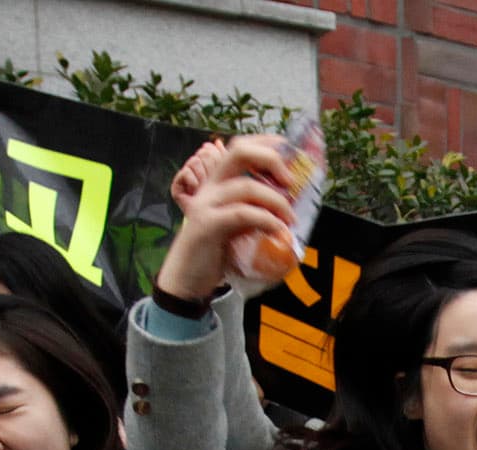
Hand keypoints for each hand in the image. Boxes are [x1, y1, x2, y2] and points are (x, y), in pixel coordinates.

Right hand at [155, 134, 297, 298]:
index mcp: (218, 182)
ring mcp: (206, 203)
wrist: (186, 279)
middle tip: (290, 183)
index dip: (267, 144)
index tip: (290, 153)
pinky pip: (242, 213)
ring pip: (246, 186)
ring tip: (289, 219)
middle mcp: (210, 186)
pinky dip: (266, 219)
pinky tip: (277, 231)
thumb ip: (256, 209)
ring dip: (276, 200)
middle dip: (271, 160)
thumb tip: (290, 205)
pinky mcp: (206, 225)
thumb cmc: (214, 251)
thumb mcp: (238, 224)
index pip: (241, 147)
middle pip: (239, 152)